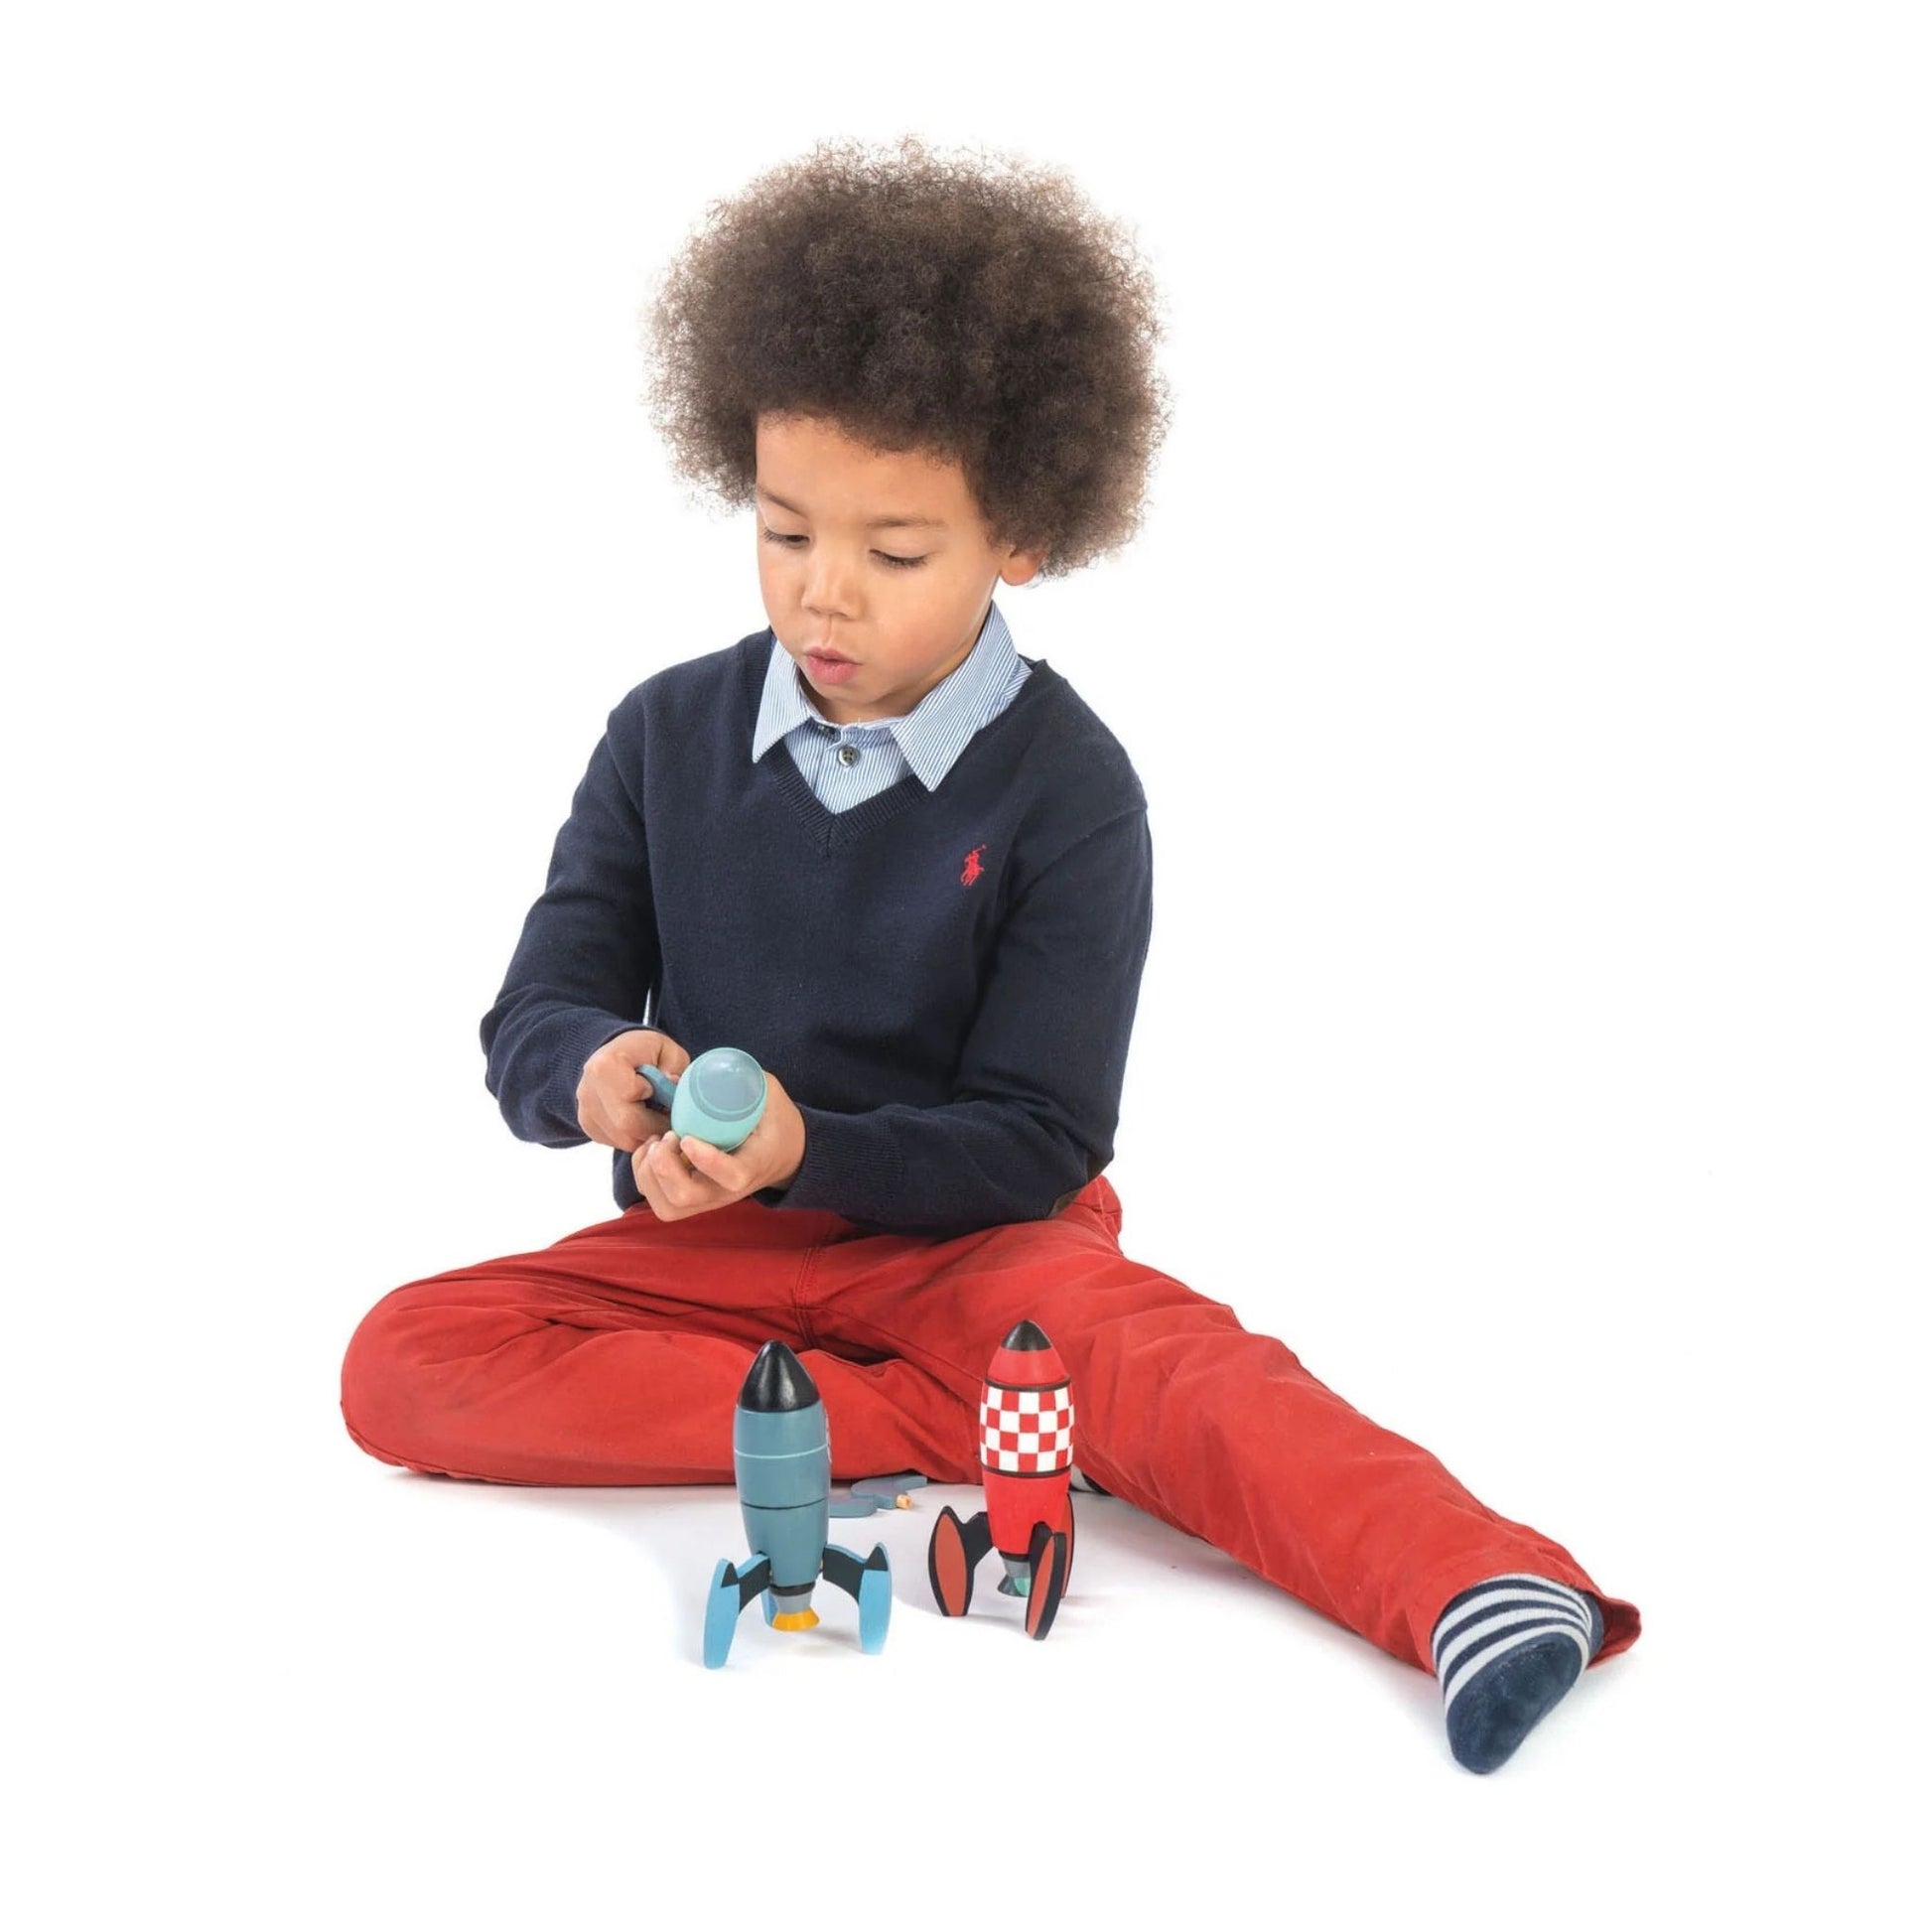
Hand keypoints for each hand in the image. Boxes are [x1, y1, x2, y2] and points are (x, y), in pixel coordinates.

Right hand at [577, 1029, 691, 1151]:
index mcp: (606, 1067)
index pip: (633, 1102)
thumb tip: (672, 1084)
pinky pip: (617, 1142)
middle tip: (670, 1116)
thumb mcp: (668, 1051)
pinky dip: (635, 1136)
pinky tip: (642, 1118)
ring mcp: (585, 1111)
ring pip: (624, 1140)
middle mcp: (588, 1091)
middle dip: (656, 1126)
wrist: (619, 1052)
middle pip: (627, 1128)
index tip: (669, 1099)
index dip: (658, 1108)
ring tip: (656, 1114)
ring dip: (647, 1134)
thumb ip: (674, 1068)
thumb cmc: (647, 1051)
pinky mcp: (588, 1125)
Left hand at [631, 1067, 806, 1222]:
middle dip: (664, 1165)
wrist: (785, 1153)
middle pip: (685, 1197)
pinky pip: (658, 1202)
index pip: (731, 1176)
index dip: (706, 1160)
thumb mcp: (767, 1092)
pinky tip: (653, 1151)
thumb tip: (677, 1076)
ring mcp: (708, 1200)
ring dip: (650, 1173)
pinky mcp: (692, 1201)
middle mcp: (727, 1191)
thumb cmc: (773, 1120)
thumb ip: (736, 1078)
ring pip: (667, 1206)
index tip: (687, 1137)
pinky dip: (645, 1176)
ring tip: (657, 1143)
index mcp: (753, 1164)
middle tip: (668, 1135)